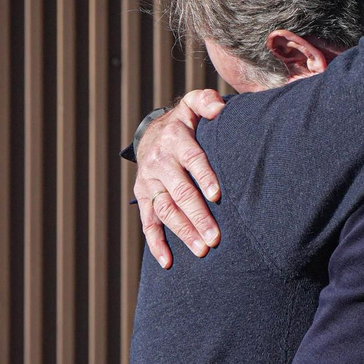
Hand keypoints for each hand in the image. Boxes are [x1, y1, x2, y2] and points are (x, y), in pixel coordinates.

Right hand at [133, 88, 226, 268]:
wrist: (151, 135)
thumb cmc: (185, 123)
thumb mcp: (192, 105)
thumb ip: (205, 101)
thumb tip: (220, 108)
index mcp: (175, 139)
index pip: (192, 159)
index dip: (204, 176)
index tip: (217, 195)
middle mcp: (160, 163)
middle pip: (179, 192)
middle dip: (197, 216)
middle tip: (215, 238)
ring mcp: (149, 183)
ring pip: (165, 211)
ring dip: (182, 232)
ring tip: (201, 251)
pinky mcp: (142, 198)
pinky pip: (147, 223)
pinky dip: (156, 243)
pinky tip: (168, 262)